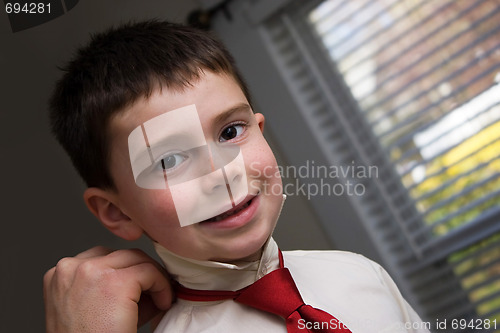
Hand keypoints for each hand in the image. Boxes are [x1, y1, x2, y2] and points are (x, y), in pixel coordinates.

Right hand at [43, 246, 172, 332]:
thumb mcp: (93, 309)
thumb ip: (112, 286)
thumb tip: (147, 277)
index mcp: (59, 275)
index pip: (102, 258)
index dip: (125, 273)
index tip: (139, 290)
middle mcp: (70, 268)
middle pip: (120, 254)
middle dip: (141, 272)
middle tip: (155, 293)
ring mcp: (90, 271)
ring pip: (136, 258)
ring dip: (153, 277)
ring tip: (159, 299)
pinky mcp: (114, 282)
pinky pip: (149, 271)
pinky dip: (162, 285)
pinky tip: (162, 303)